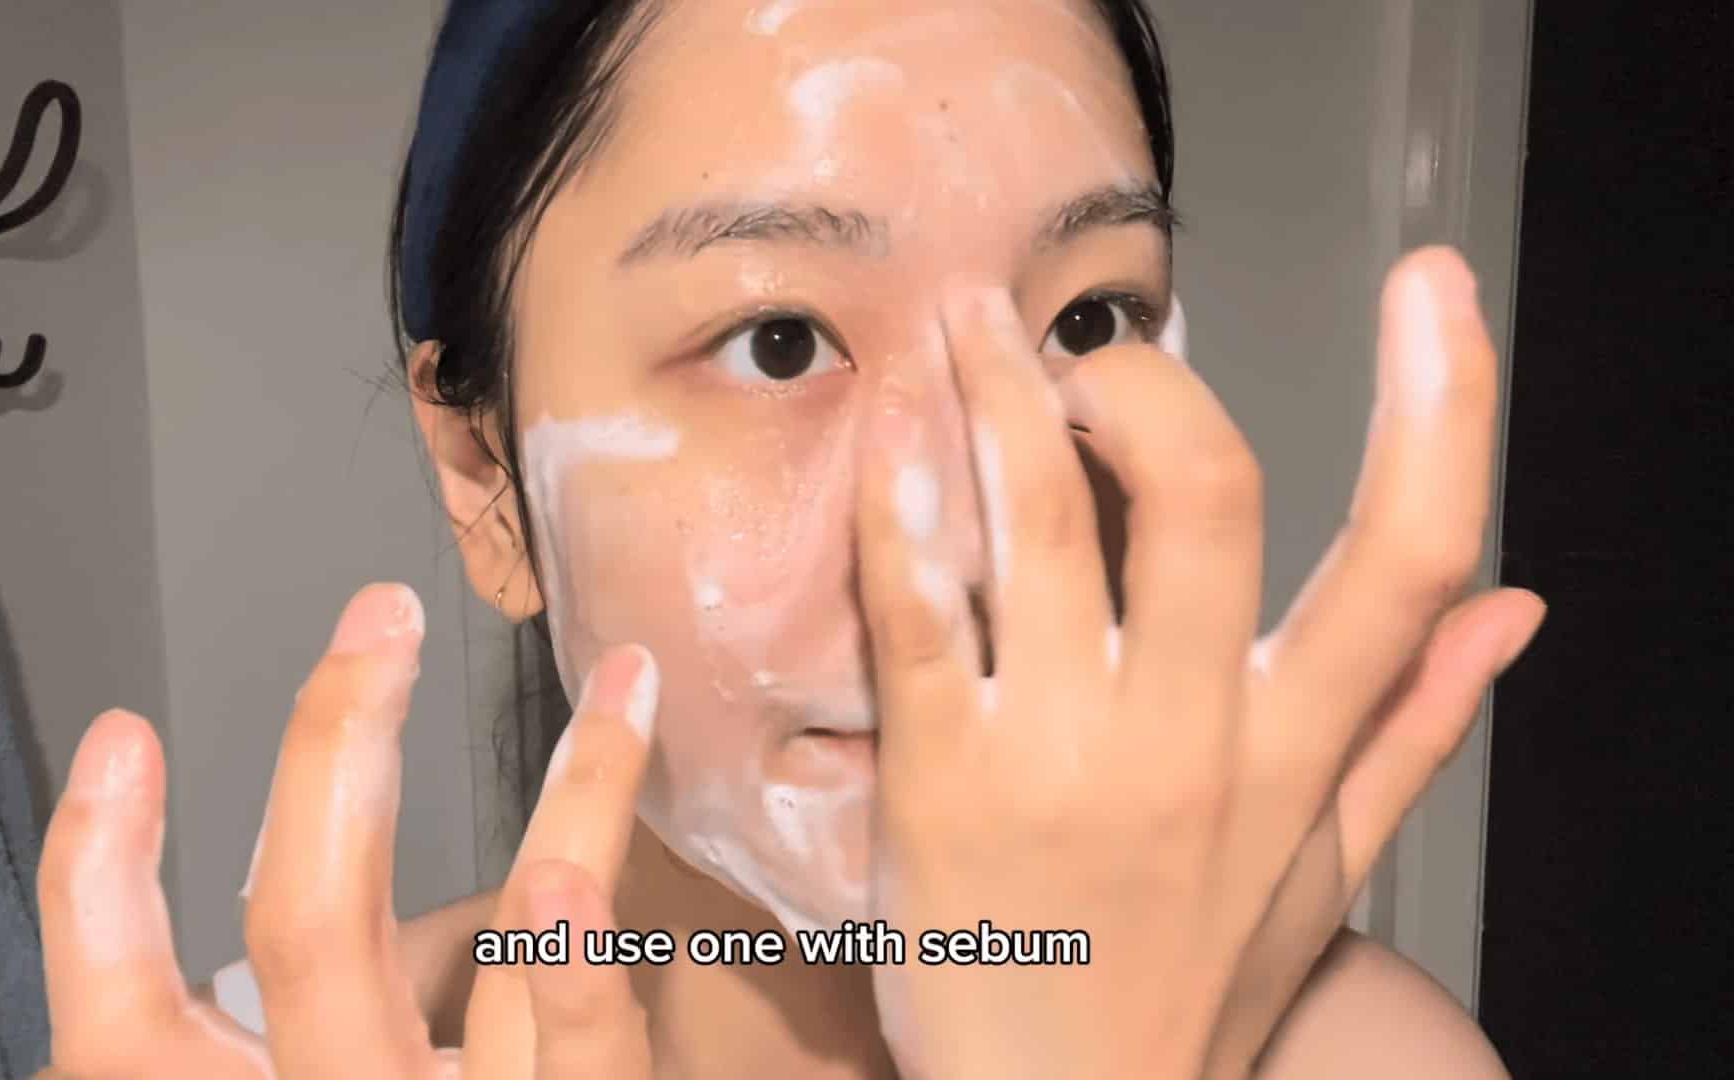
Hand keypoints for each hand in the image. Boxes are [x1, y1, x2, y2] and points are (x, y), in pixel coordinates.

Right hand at [32, 583, 657, 1078]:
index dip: (93, 883)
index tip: (123, 738)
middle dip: (335, 754)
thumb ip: (245, 1046)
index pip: (119, 1025)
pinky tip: (572, 875)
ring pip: (497, 964)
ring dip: (573, 801)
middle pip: (305, 932)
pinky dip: (580, 967)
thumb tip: (225, 947)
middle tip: (383, 619)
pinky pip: (585, 1060)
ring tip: (616, 687)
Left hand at [853, 248, 1544, 1078]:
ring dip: (1003, 392)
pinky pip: (920, 610)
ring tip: (967, 324)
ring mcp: (1061, 760)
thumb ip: (1412, 729)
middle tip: (1082, 339)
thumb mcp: (1321, 870)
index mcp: (1296, 752)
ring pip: (1048, 524)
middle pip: (1209, 497)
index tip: (1434, 288)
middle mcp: (1191, 742)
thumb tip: (1517, 608)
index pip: (1408, 562)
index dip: (1443, 411)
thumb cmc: (1184, 985)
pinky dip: (903, 503)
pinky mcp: (940, 784)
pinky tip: (893, 431)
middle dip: (1144, 380)